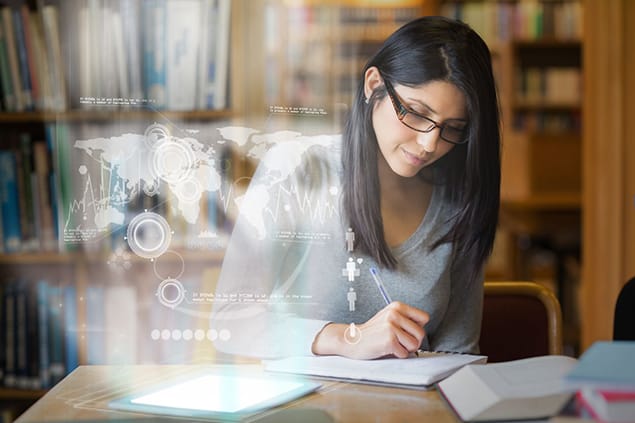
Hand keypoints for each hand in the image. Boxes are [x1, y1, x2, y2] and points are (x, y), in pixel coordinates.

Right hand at [312, 302, 429, 358]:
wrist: (353, 340)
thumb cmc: (372, 332)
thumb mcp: (389, 318)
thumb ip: (405, 320)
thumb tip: (423, 330)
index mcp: (397, 306)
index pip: (424, 317)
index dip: (417, 328)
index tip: (407, 332)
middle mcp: (395, 314)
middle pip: (421, 333)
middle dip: (412, 342)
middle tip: (399, 341)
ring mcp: (391, 326)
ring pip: (415, 344)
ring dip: (405, 349)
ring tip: (393, 345)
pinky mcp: (389, 340)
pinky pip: (404, 353)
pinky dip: (397, 355)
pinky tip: (386, 349)